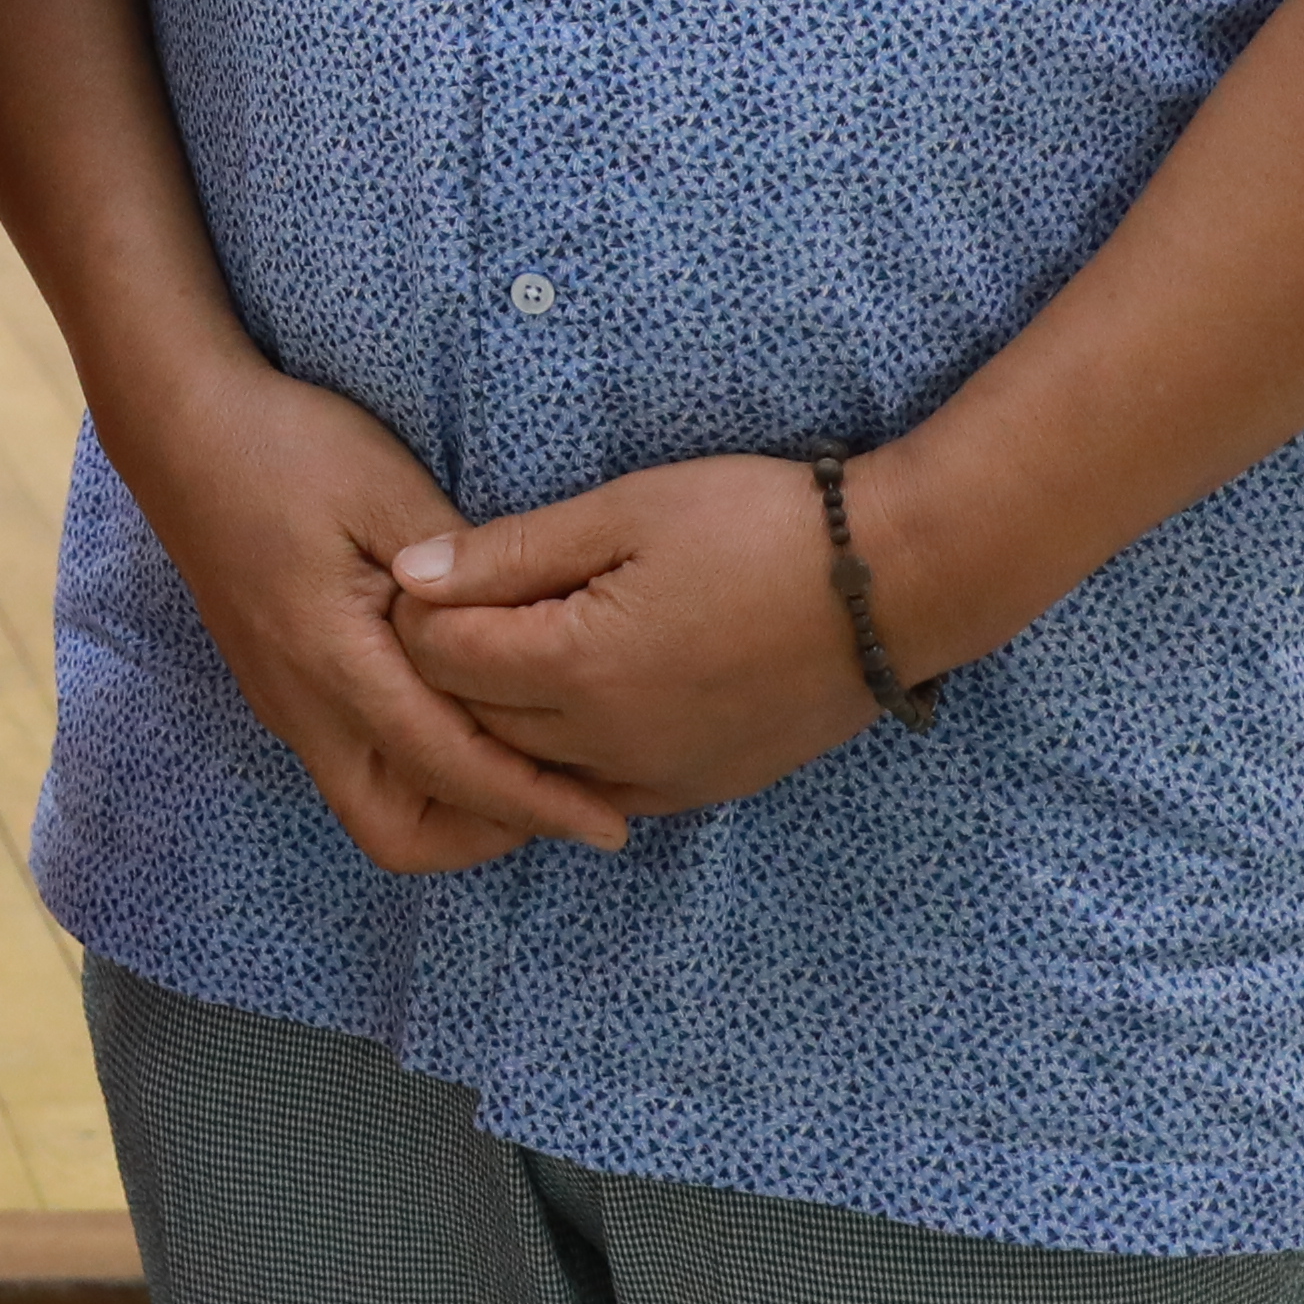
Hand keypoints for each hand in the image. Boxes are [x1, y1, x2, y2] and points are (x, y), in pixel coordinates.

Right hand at [105, 352, 627, 868]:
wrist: (180, 427)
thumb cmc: (286, 447)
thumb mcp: (389, 490)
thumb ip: (463, 573)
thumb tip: (531, 637)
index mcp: (333, 660)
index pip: (448, 769)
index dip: (534, 804)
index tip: (607, 824)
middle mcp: (302, 705)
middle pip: (396, 833)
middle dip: (485, 834)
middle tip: (563, 795)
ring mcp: (284, 703)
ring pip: (372, 806)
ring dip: (450, 806)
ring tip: (527, 760)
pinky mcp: (280, 687)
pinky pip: (356, 764)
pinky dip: (420, 770)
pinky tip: (467, 717)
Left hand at [385, 452, 881, 821]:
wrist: (894, 583)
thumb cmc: (756, 525)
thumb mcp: (624, 511)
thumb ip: (509, 553)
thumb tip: (409, 574)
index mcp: (580, 668)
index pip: (443, 661)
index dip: (421, 614)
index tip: (435, 573)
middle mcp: (609, 744)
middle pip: (477, 723)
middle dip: (452, 671)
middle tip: (468, 608)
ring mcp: (659, 778)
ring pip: (533, 769)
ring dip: (506, 719)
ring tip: (521, 649)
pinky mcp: (701, 791)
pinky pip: (600, 789)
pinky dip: (569, 754)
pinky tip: (582, 699)